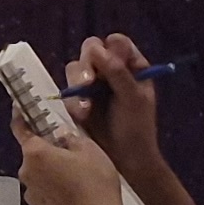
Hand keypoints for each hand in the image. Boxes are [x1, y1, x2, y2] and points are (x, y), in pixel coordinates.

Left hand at [14, 107, 126, 204]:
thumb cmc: (94, 183)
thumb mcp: (90, 150)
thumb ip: (70, 138)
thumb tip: (61, 136)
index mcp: (35, 153)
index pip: (20, 128)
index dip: (21, 117)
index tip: (21, 109)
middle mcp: (26, 172)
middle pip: (33, 155)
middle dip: (47, 152)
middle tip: (69, 154)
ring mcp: (30, 194)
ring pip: (38, 176)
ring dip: (50, 174)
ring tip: (74, 179)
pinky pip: (44, 194)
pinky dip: (53, 192)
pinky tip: (71, 196)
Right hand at [63, 31, 165, 189]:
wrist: (125, 161)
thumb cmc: (136, 129)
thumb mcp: (133, 99)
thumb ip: (117, 72)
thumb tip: (96, 48)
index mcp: (131, 67)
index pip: (117, 43)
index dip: (109, 48)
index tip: (106, 62)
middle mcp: (110, 70)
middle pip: (91, 50)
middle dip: (87, 66)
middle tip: (87, 84)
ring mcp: (93, 84)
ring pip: (75, 68)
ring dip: (77, 84)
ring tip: (86, 109)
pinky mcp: (77, 99)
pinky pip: (67, 89)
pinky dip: (73, 102)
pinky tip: (82, 117)